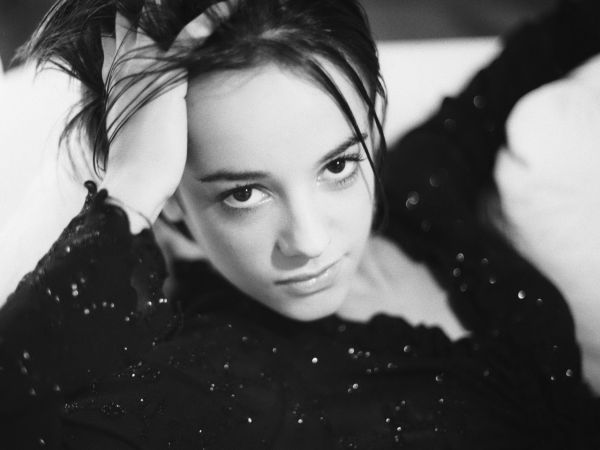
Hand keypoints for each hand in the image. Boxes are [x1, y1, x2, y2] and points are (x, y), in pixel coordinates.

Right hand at [99, 1, 234, 231]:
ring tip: (220, 2)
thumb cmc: (142, 161)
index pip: (124, 32)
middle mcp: (124, 64)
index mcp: (116, 74)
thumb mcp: (138, 128)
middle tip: (179, 3)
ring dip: (181, 6)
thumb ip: (144, 108)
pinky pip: (189, 37)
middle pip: (138, 17)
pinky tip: (230, 6)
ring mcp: (141, 67)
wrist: (135, 180)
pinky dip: (211, 18)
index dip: (140, 19)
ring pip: (159, 17)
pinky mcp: (165, 78)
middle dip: (158, 8)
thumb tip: (160, 112)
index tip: (161, 13)